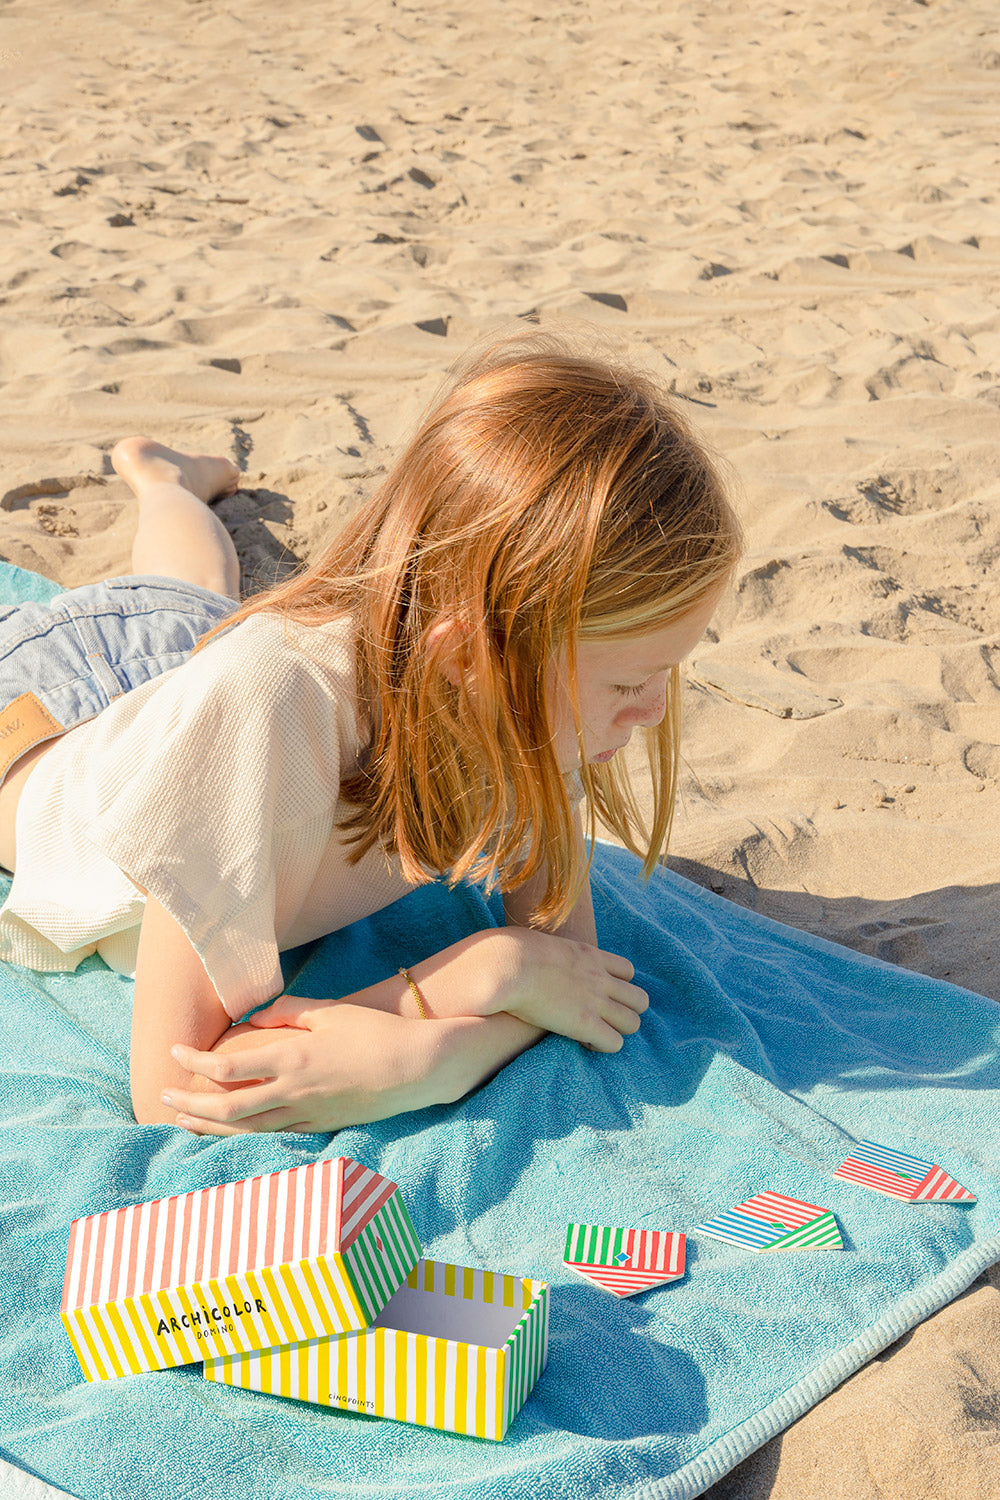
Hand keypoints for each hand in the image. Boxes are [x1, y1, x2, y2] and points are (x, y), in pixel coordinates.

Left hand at [160, 999, 436, 1134]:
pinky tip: (229, 1132)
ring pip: (246, 1129)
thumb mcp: (330, 1011)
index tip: (175, 1053)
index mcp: (293, 1058)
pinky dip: (243, 1135)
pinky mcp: (321, 1126)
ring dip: (208, 1126)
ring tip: (182, 1119)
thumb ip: (289, 1011)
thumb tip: (255, 1016)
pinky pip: (274, 1135)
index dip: (195, 1063)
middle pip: (227, 1108)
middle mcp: (294, 1091)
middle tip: (162, 1094)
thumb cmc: (375, 1032)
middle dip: (189, 1102)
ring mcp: (307, 1113)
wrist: (417, 1067)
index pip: (228, 1068)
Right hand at [482, 927, 647, 1051]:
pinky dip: (602, 1046)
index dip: (618, 986)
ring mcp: (596, 1001)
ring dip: (617, 1030)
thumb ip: (544, 949)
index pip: (627, 971)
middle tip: (602, 1019)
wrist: (506, 965)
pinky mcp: (585, 1024)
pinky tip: (582, 1042)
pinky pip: (614, 1043)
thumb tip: (526, 950)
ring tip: (594, 1033)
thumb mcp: (535, 941)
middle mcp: (600, 977)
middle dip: (626, 1011)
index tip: (599, 995)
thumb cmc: (509, 952)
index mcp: (590, 955)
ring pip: (633, 1023)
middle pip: (639, 999)